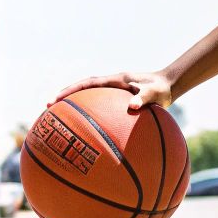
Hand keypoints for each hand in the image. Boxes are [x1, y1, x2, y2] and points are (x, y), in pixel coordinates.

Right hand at [47, 70, 175, 113]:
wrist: (169, 86)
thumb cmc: (162, 89)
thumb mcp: (155, 93)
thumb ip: (145, 98)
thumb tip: (133, 108)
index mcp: (115, 80)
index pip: (88, 84)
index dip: (71, 91)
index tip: (56, 99)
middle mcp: (111, 86)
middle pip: (82, 91)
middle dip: (65, 99)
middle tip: (48, 109)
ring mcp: (113, 94)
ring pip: (89, 101)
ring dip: (76, 109)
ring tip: (61, 124)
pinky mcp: (118, 103)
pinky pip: (101, 111)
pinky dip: (92, 120)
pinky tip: (89, 137)